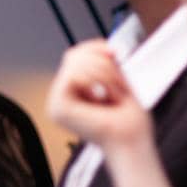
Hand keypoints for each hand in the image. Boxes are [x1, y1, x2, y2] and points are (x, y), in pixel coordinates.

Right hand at [46, 39, 152, 153]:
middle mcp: (61, 97)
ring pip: (74, 63)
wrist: (131, 139)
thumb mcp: (118, 83)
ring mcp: (56, 103)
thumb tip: (104, 46)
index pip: (74, 56)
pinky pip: (72, 75)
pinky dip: (94, 81)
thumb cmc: (128, 122)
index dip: (94, 48)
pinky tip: (101, 97)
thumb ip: (107, 63)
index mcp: (73, 92)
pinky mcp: (58, 107)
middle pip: (73, 56)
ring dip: (102, 74)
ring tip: (111, 94)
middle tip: (117, 82)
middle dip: (102, 63)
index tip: (115, 53)